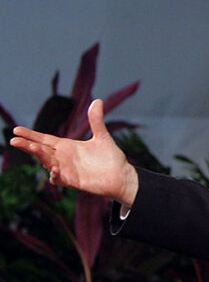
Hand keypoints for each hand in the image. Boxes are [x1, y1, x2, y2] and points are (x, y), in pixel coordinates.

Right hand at [10, 99, 138, 205]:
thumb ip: (96, 120)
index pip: (44, 139)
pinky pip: (58, 178)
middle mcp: (63, 158)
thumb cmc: (111, 157)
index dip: (31, 135)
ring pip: (47, 162)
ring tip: (32, 148)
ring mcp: (66, 170)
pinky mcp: (72, 181)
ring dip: (39, 156)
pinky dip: (54, 174)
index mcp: (67, 146)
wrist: (122, 176)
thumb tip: (97, 100)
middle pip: (40, 150)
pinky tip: (54, 168)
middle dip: (27, 145)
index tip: (16, 130)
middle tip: (14, 140)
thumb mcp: (102, 136)